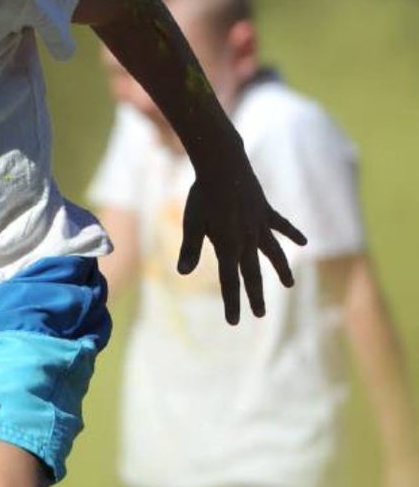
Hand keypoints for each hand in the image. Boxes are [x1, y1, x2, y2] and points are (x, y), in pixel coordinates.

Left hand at [177, 157, 305, 323]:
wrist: (223, 165)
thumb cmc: (202, 194)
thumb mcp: (192, 222)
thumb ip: (189, 248)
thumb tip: (182, 273)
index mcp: (227, 246)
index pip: (229, 281)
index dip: (232, 302)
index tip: (234, 322)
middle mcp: (247, 239)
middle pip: (252, 273)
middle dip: (255, 296)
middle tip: (260, 315)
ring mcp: (259, 225)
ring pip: (273, 253)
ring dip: (280, 270)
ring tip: (289, 285)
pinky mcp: (265, 210)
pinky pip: (281, 225)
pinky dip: (292, 233)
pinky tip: (303, 242)